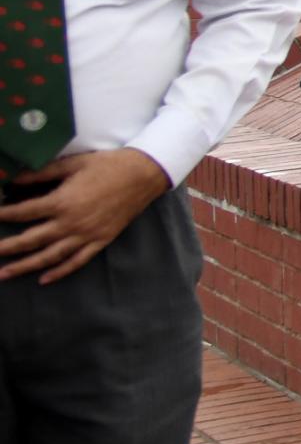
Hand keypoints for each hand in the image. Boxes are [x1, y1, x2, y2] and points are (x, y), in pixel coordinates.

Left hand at [0, 149, 170, 284]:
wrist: (144, 174)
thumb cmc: (107, 165)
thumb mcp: (73, 164)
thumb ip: (42, 173)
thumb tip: (13, 178)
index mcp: (61, 202)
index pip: (23, 212)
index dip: (3, 215)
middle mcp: (70, 223)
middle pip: (30, 240)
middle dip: (6, 248)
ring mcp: (86, 235)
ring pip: (50, 256)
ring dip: (24, 267)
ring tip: (4, 274)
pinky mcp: (101, 240)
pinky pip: (77, 261)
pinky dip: (60, 272)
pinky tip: (44, 279)